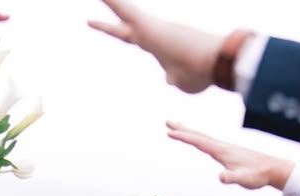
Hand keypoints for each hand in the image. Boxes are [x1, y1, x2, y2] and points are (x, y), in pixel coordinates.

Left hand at [88, 0, 224, 93]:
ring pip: (124, 12)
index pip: (135, 41)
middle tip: (89, 21)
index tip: (119, 32)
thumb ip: (174, 79)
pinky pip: (124, 10)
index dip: (125, 36)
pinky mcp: (147, 25)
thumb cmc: (200, 74)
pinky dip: (113, 3)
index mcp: (158, 49)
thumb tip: (168, 80)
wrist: (211, 61)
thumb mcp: (183, 83)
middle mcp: (151, 37)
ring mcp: (149, 30)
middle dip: (106, 26)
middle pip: (123, 30)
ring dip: (111, 4)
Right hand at [166, 121, 294, 189]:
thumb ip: (231, 178)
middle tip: (168, 123)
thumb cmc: (257, 175)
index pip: (199, 142)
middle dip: (183, 129)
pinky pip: (208, 142)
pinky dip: (199, 138)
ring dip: (189, 132)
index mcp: (222, 151)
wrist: (272, 169)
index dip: (184, 137)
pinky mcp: (228, 152)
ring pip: (203, 137)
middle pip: (198, 135)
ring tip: (178, 127)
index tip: (170, 132)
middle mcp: (222, 146)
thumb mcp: (242, 179)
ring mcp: (225, 148)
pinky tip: (198, 140)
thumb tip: (221, 177)